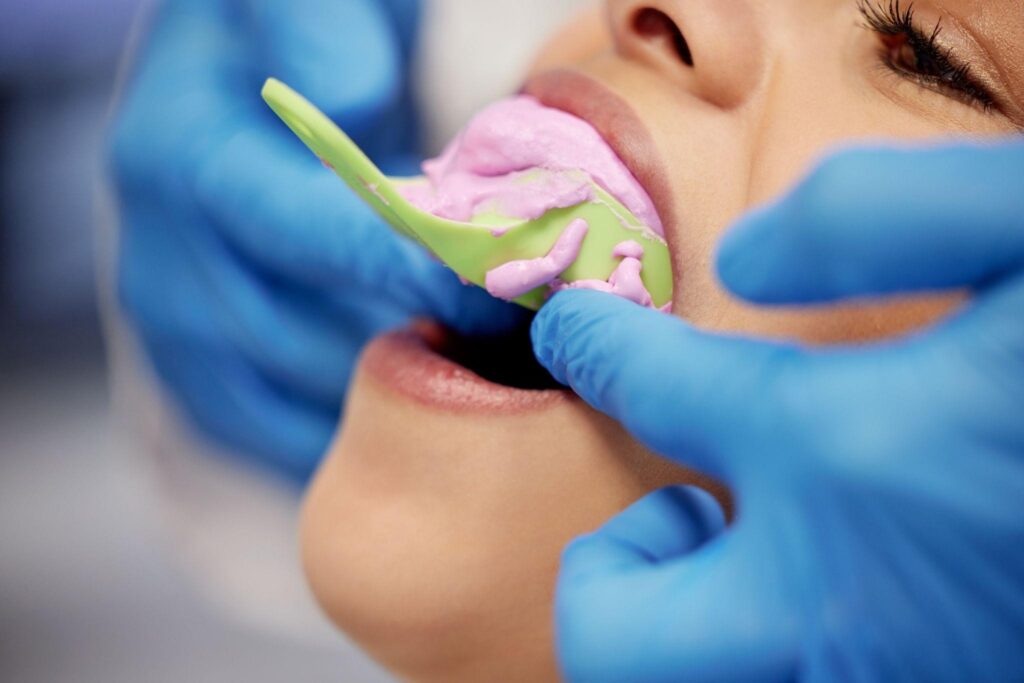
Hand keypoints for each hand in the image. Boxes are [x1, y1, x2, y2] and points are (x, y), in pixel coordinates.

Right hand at [109, 0, 518, 479]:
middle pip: (294, 335)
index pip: (305, 234)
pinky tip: (407, 420)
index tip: (501, 288)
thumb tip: (346, 100)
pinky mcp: (192, 365)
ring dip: (378, 400)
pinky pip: (258, 430)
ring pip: (281, 396)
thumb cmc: (282, 35)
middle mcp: (159, 250)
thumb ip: (319, 26)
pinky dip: (333, 435)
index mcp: (184, 156)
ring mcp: (169, 320)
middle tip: (509, 356)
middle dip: (409, 349)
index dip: (408, 270)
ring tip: (472, 390)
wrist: (228, 81)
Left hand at [531, 141, 1023, 681]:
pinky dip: (774, 640)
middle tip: (680, 509)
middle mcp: (845, 604)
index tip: (575, 333)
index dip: (596, 348)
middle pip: (611, 635)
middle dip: (613, 573)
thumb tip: (750, 260)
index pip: (647, 389)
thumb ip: (889, 213)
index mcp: (857, 453)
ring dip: (689, 621)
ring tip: (763, 550)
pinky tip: (856, 581)